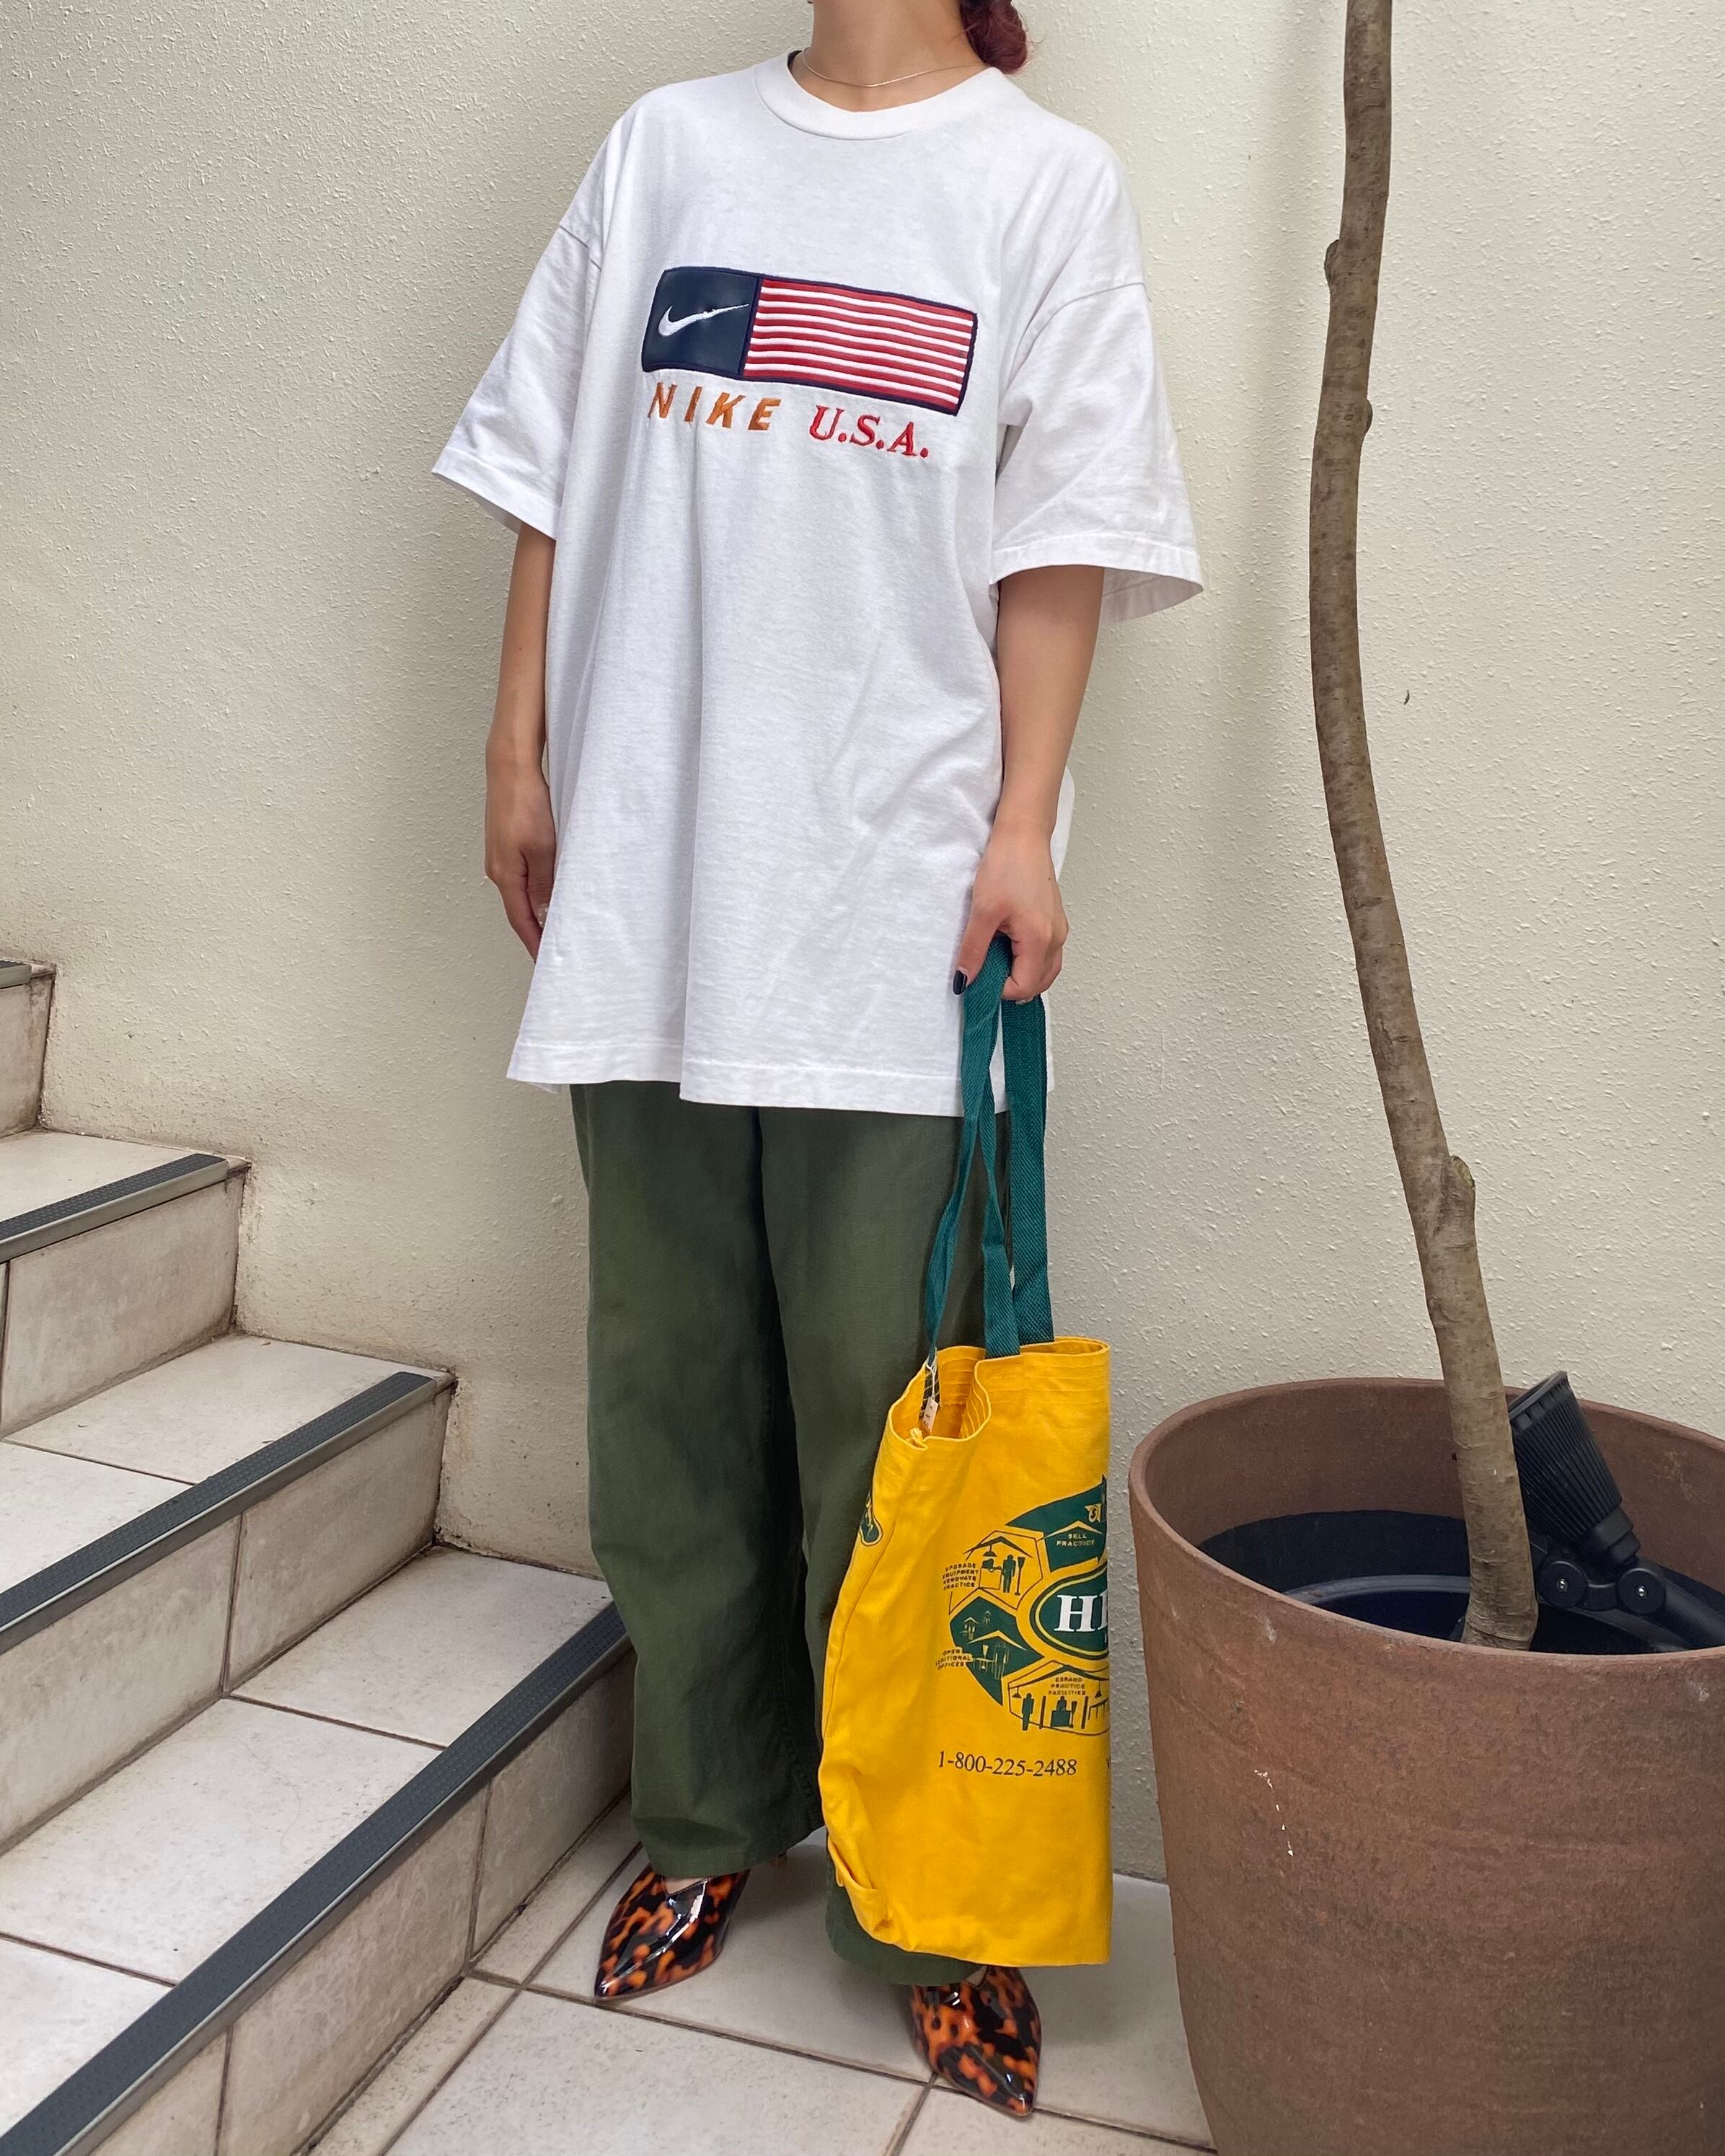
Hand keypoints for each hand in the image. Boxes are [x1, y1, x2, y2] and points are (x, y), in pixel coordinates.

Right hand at [485, 758, 556, 957]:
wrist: (510, 769)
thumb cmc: (525, 804)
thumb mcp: (542, 850)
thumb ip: (544, 886)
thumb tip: (542, 917)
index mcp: (505, 876)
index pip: (521, 921)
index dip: (534, 944)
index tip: (546, 963)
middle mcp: (498, 871)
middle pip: (518, 911)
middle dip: (535, 933)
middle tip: (554, 951)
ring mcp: (500, 858)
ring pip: (520, 894)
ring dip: (535, 912)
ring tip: (553, 928)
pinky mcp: (506, 845)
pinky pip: (521, 878)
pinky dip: (534, 892)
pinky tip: (547, 894)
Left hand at [954, 820, 1068, 1001]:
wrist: (1023, 835)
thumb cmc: (1007, 866)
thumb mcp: (982, 912)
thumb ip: (974, 951)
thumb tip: (965, 981)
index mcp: (1040, 940)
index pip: (1024, 987)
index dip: (998, 989)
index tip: (978, 975)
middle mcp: (1056, 939)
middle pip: (1039, 984)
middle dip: (1012, 986)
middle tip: (986, 971)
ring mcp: (1059, 930)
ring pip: (1045, 970)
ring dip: (1022, 974)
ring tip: (996, 960)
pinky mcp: (1055, 921)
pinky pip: (1046, 954)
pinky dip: (1029, 960)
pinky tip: (1009, 946)